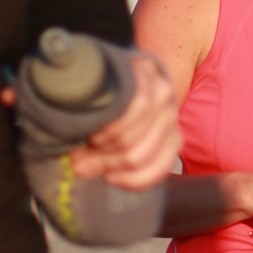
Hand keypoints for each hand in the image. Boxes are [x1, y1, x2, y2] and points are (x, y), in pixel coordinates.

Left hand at [71, 51, 177, 190]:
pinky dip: (132, 181)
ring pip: (139, 156)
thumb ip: (83, 117)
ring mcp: (172, 118)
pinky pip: (157, 170)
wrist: (125, 85)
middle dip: (101, 153)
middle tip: (79, 157)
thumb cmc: (101, 91)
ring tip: (90, 164)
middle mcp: (164, 93)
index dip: (108, 129)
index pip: (137, 106)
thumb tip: (77, 165)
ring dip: (109, 166)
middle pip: (131, 138)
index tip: (88, 136)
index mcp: (145, 71)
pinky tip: (111, 177)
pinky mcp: (175, 140)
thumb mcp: (91, 94)